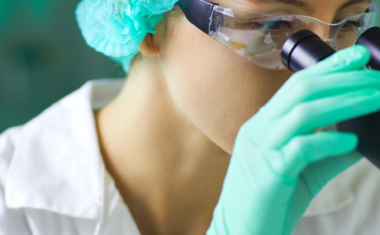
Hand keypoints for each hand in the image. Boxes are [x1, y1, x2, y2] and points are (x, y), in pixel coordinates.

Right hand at [208, 45, 379, 234]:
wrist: (240, 231)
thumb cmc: (269, 200)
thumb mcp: (301, 171)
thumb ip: (327, 153)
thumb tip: (359, 138)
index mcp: (263, 125)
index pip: (295, 86)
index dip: (327, 68)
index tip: (355, 57)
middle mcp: (259, 130)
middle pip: (301, 91)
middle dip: (341, 79)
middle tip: (374, 77)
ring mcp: (260, 149)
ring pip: (303, 113)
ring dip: (345, 102)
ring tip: (375, 99)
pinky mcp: (268, 172)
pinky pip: (301, 148)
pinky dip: (330, 141)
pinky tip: (353, 140)